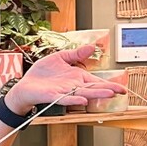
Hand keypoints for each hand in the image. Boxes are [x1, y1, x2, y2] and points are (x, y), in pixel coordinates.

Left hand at [4, 45, 126, 113]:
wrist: (24, 85)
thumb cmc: (41, 74)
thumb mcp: (60, 58)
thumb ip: (76, 54)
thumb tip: (92, 46)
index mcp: (76, 78)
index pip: (96, 81)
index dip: (109, 84)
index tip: (122, 88)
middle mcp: (73, 86)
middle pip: (93, 88)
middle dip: (107, 89)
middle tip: (121, 92)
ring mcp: (64, 92)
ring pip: (83, 93)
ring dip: (96, 94)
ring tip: (109, 94)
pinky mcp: (53, 96)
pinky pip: (65, 98)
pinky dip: (73, 99)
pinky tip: (82, 99)